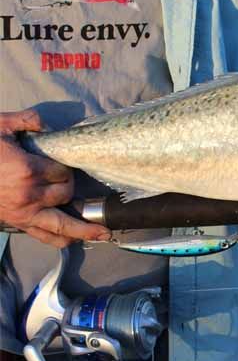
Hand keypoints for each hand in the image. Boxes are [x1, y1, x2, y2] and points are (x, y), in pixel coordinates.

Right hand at [0, 110, 110, 247]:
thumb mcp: (0, 125)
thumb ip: (26, 120)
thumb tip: (44, 123)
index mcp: (27, 170)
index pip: (62, 171)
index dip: (62, 167)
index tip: (55, 163)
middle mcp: (29, 194)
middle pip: (66, 193)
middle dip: (67, 185)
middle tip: (61, 179)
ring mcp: (24, 212)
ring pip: (63, 224)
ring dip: (84, 229)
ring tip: (103, 233)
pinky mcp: (17, 223)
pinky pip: (45, 236)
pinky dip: (62, 240)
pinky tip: (77, 240)